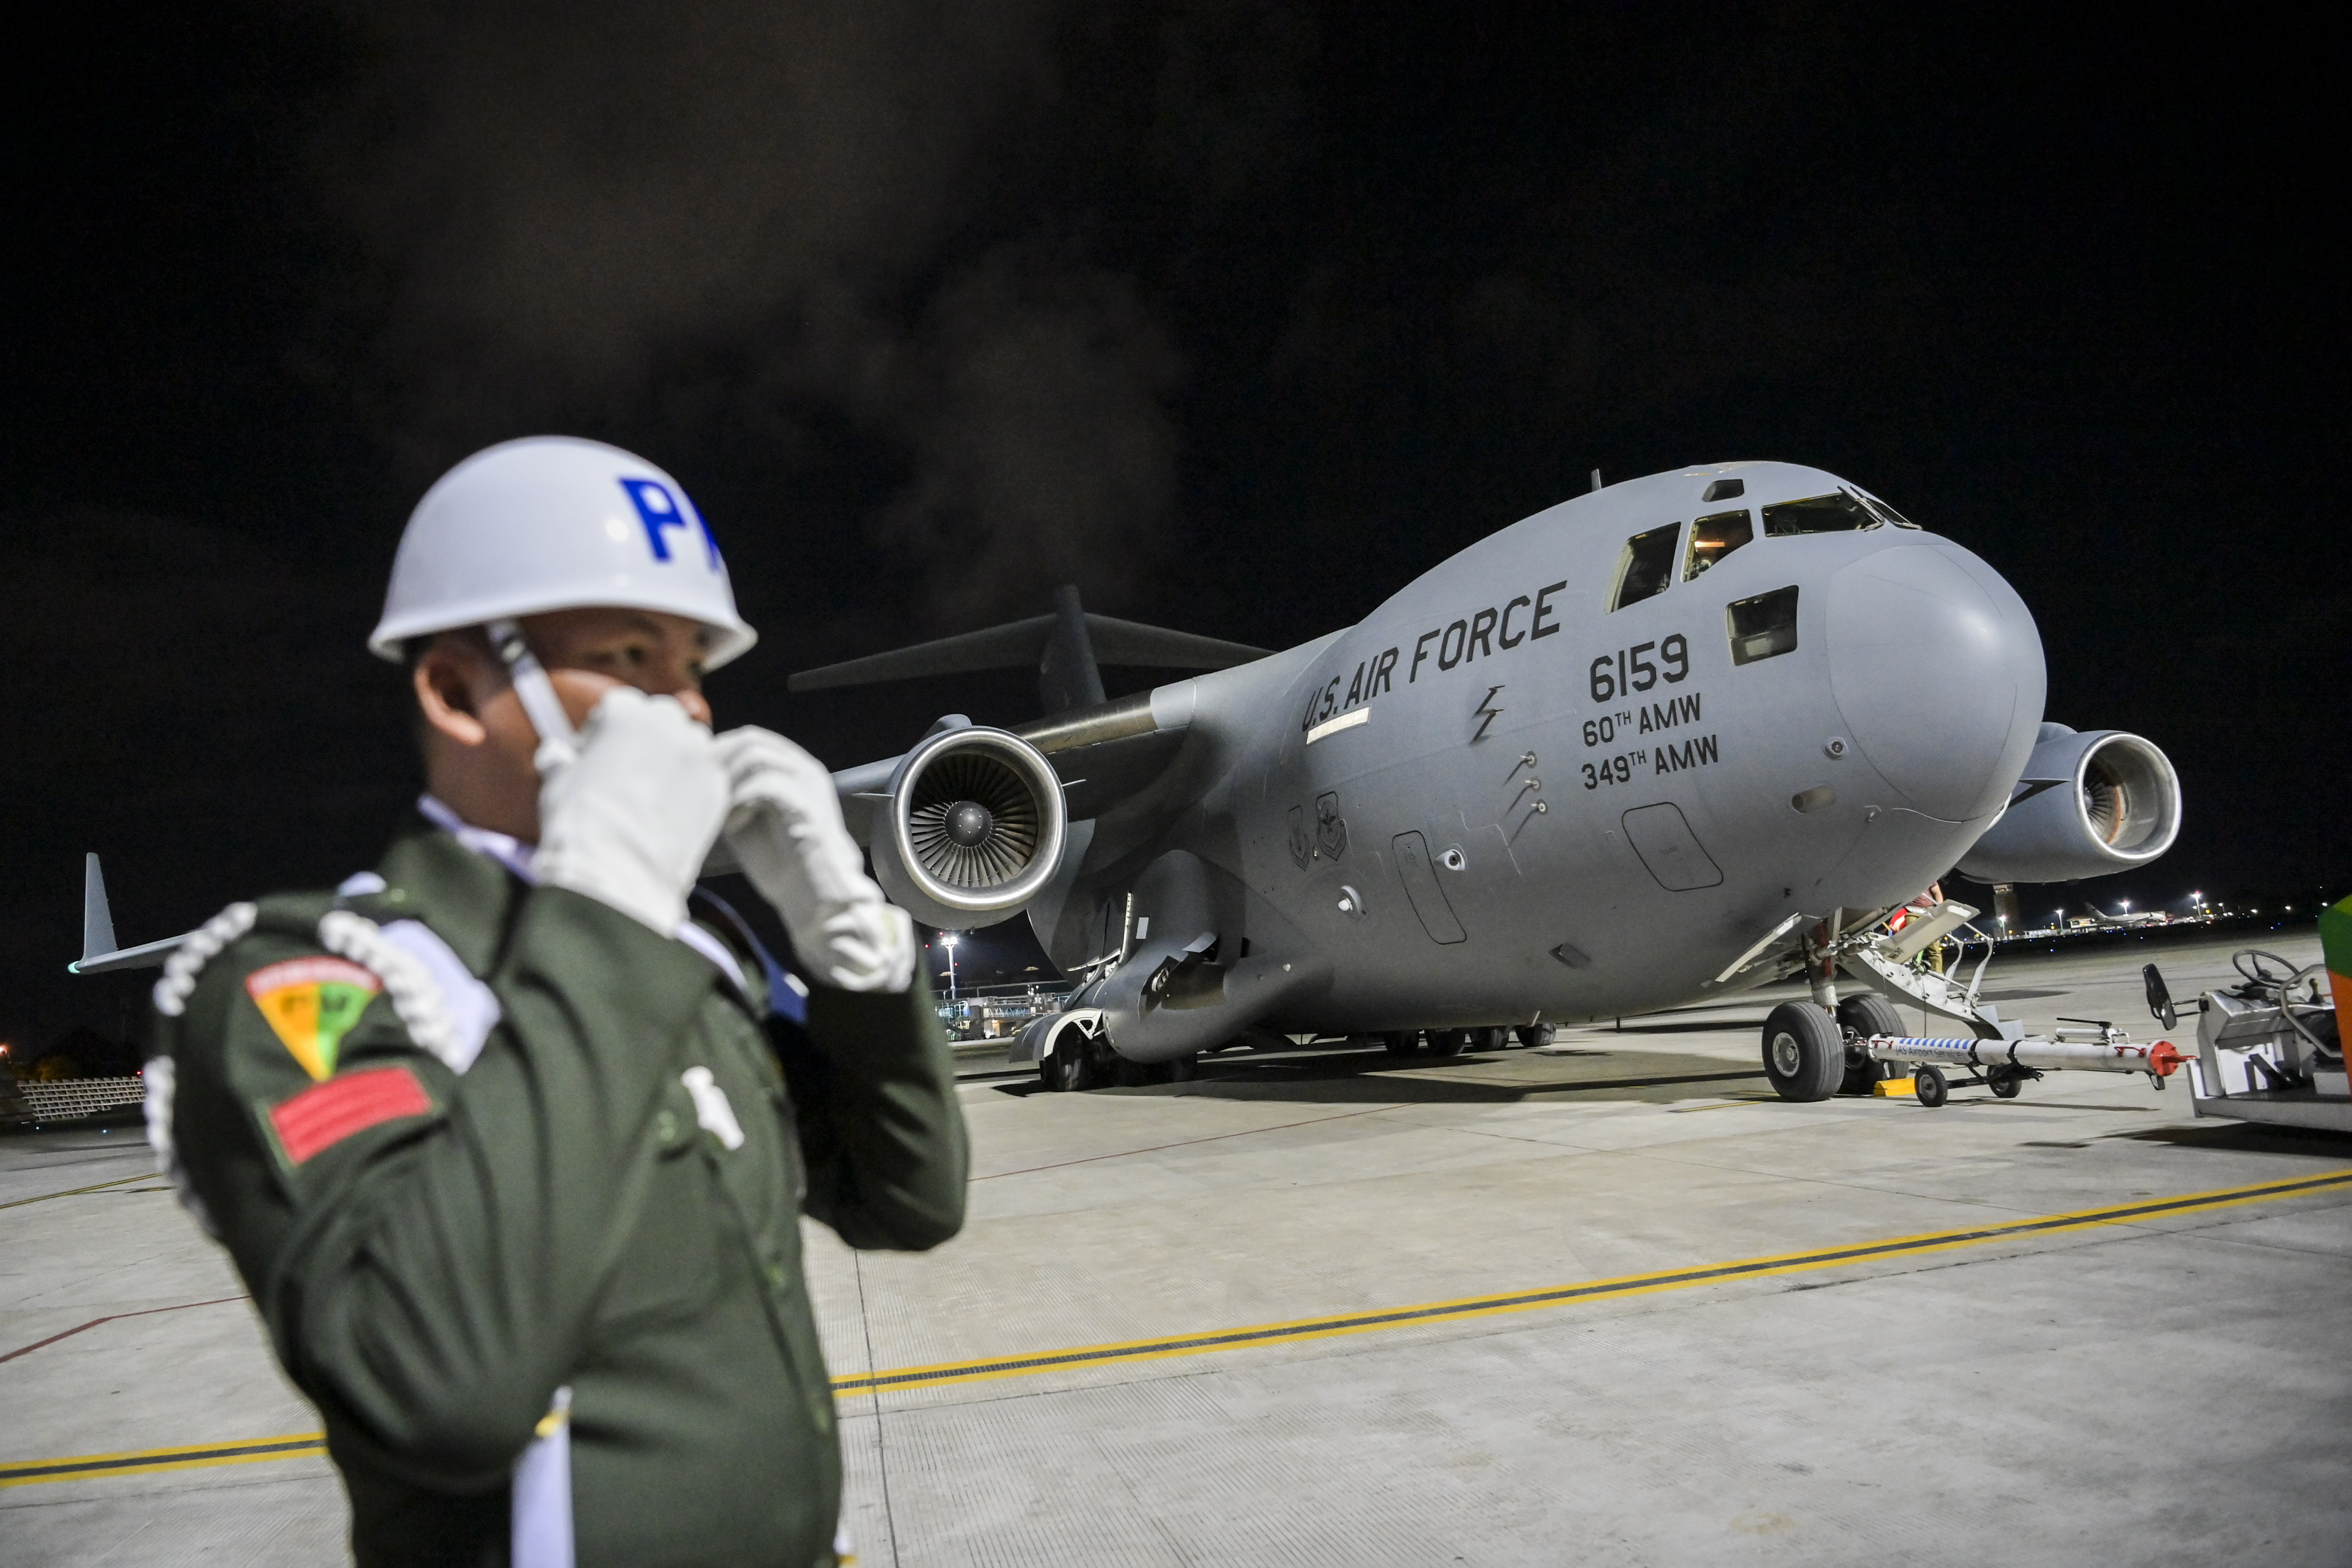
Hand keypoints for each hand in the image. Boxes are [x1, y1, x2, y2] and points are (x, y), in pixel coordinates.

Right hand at [535, 689, 727, 933]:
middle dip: (648, 740)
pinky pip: (707, 779)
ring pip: (691, 746)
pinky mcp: (717, 784)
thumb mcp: (557, 783)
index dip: (606, 734)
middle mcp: (665, 722)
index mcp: (623, 710)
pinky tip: (673, 814)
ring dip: (676, 761)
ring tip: (654, 795)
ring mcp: (696, 752)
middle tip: (632, 772)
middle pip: (662, 719)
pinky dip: (694, 791)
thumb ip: (558, 760)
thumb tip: (554, 753)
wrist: (617, 866)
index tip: (597, 757)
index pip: (620, 708)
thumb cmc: (579, 821)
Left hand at [715, 727, 913, 992]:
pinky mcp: (806, 804)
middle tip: (694, 790)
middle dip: (717, 762)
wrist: (818, 898)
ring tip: (715, 809)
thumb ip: (731, 796)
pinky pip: (763, 785)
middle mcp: (804, 768)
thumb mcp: (748, 822)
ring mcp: (807, 784)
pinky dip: (739, 801)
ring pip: (754, 756)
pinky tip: (731, 824)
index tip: (689, 778)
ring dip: (727, 780)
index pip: (747, 739)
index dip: (716, 754)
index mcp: (793, 769)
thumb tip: (695, 780)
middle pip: (749, 740)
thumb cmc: (785, 864)